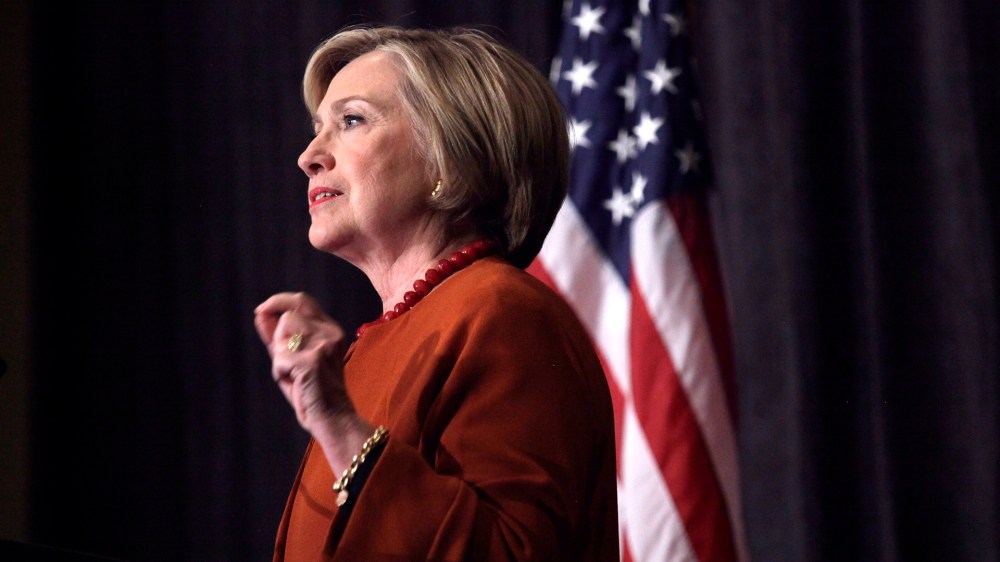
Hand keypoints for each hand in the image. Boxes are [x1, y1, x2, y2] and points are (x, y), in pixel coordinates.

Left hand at [254, 292, 353, 432]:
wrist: (331, 418)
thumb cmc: (311, 390)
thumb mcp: (293, 357)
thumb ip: (278, 334)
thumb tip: (260, 312)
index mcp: (331, 329)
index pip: (302, 301)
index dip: (278, 302)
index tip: (261, 310)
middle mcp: (331, 333)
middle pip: (287, 318)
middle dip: (279, 340)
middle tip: (291, 364)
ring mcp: (323, 346)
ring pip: (282, 337)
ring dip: (280, 358)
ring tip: (296, 375)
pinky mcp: (313, 361)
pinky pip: (279, 359)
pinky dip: (280, 373)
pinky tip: (296, 384)